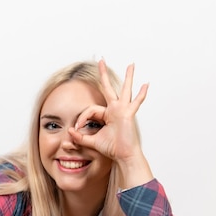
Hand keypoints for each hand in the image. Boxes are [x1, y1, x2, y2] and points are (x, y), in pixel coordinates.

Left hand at [69, 59, 152, 187]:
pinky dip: (141, 94)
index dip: (81, 118)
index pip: (90, 110)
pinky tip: (146, 84)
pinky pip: (135, 102)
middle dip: (103, 74)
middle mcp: (115, 110)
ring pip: (124, 90)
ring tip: (131, 65)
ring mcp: (123, 110)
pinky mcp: (128, 114)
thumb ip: (80, 136)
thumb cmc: (111, 149)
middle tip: (101, 60)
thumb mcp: (91, 141)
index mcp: (106, 115)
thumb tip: (70, 131)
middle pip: (108, 88)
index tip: (77, 128)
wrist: (123, 156)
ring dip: (128, 77)